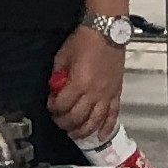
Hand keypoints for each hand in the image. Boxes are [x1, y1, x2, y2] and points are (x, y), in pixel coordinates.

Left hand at [48, 24, 125, 146]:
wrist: (107, 31)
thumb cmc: (85, 40)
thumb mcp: (62, 56)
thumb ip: (57, 75)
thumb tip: (55, 87)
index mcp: (79, 82)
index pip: (62, 105)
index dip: (53, 108)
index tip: (51, 105)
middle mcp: (94, 92)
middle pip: (77, 118)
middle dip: (65, 122)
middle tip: (59, 121)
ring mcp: (107, 94)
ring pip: (95, 121)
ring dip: (83, 131)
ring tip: (74, 134)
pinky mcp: (116, 92)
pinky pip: (113, 115)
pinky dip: (106, 128)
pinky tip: (100, 136)